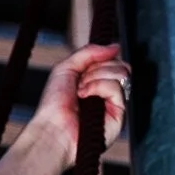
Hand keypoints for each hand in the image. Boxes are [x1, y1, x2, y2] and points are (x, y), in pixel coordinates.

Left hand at [0, 45, 130, 174]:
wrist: (52, 128)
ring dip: (97, 77)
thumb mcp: (67, 67)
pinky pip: (118, 88)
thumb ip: (90, 52)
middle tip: (80, 82)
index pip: (113, 61)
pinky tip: (86, 97)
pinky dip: (100, 86)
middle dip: (98, 67)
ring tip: (81, 92)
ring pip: (122, 73)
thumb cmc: (54, 103)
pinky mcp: (119, 117)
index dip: (99, 58)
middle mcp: (108, 95)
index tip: (83, 67)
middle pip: (120, 64)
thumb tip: (116, 46)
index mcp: (97, 83)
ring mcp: (114, 105)